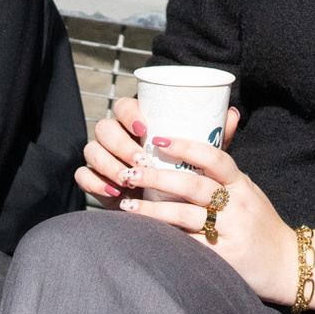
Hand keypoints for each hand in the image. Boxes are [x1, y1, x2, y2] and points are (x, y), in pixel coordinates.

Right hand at [77, 96, 241, 208]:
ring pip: (92, 150)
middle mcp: (116, 135)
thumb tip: (232, 113)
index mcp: (137, 122)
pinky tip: (114, 191)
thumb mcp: (200, 157)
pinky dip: (95, 182)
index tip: (146, 129)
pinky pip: (82, 175)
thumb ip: (215, 137)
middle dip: (120, 144)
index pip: (124, 106)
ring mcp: (101, 156)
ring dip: (109, 164)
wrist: (165, 207)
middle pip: (104, 127)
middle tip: (141, 160)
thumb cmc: (182, 174)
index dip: (130, 114)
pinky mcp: (93, 179)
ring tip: (129, 179)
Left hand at [77, 98, 293, 302]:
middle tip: (131, 171)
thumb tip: (206, 134)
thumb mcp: (249, 192)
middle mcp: (237, 205)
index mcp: (242, 185)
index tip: (159, 139)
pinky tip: (144, 233)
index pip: (216, 158)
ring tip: (126, 204)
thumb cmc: (261, 224)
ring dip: (152, 209)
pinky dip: (164, 236)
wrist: (287, 263)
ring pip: (185, 215)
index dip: (187, 147)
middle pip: (193, 185)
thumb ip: (225, 172)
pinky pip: (188, 243)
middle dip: (158, 177)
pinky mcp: (222, 257)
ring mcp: (230, 231)